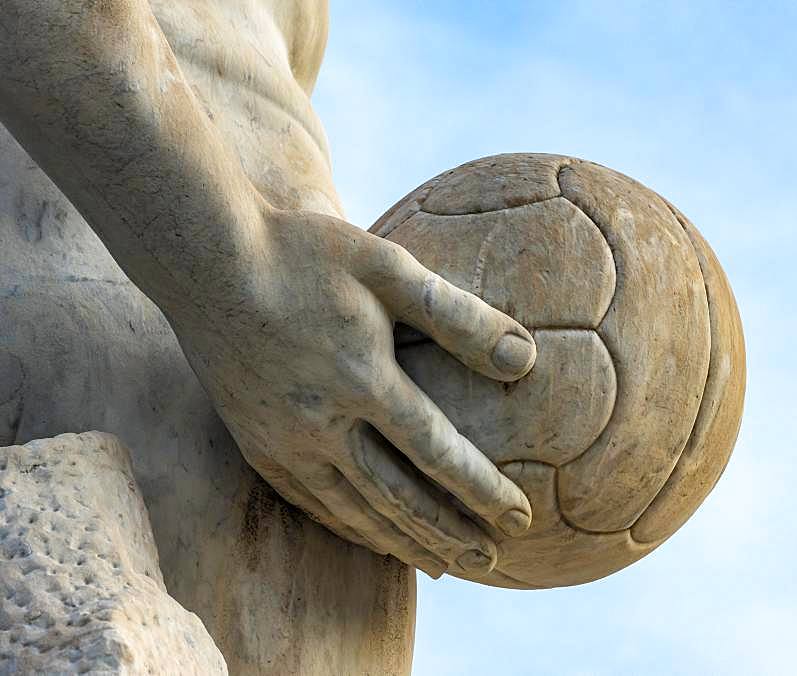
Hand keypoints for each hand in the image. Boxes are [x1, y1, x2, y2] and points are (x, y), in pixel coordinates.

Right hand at [172, 206, 535, 576]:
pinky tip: (373, 538)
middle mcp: (322, 424)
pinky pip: (310, 503)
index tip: (521, 518)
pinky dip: (350, 528)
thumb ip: (458, 316)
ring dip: (405, 542)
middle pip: (399, 498)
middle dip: (451, 533)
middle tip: (492, 562)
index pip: (438, 452)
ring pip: (354, 511)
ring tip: (445, 565)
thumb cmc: (302, 253)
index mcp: (361, 380)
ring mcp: (283, 440)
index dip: (483, 491)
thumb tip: (526, 361)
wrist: (204, 257)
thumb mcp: (389, 267)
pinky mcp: (255, 443)